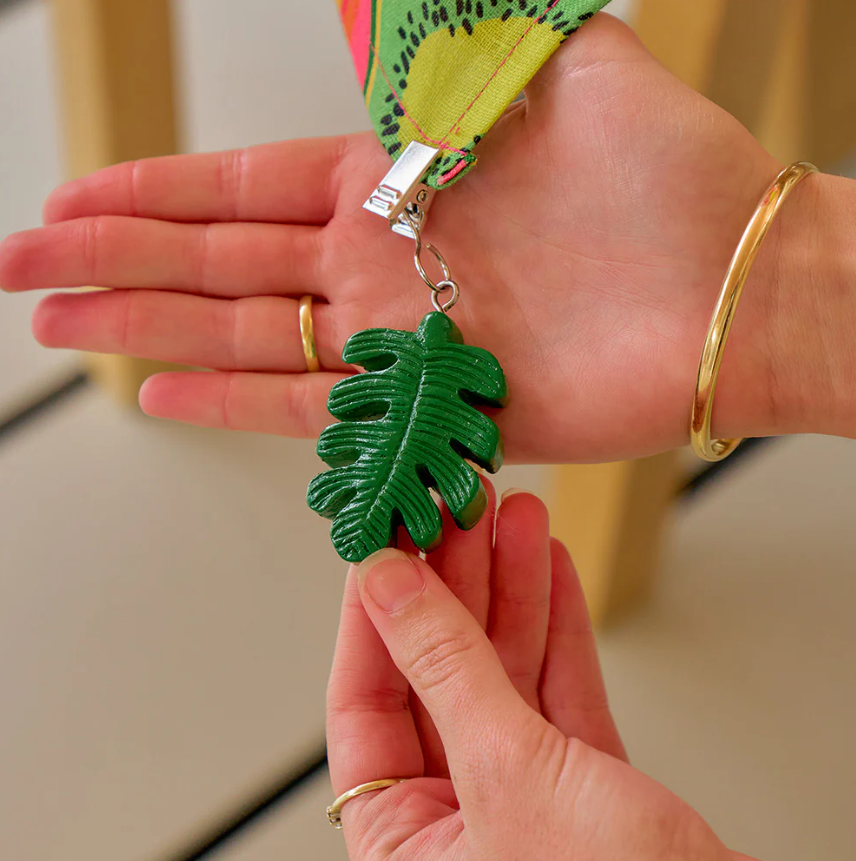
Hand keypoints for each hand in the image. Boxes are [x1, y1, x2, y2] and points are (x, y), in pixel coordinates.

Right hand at [0, 14, 842, 460]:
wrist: (727, 284)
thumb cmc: (657, 176)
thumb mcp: (540, 67)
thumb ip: (446, 49)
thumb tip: (376, 11)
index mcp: (397, 185)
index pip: (243, 190)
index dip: (153, 194)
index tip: (76, 198)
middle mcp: (383, 264)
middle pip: (219, 262)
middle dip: (116, 260)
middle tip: (25, 266)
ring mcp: (398, 340)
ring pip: (244, 332)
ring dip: (147, 327)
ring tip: (63, 326)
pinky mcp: (428, 408)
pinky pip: (310, 407)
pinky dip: (233, 399)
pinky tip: (164, 389)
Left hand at [327, 483, 743, 859]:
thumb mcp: (509, 775)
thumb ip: (448, 670)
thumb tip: (389, 586)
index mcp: (403, 846)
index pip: (363, 704)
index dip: (373, 615)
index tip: (384, 542)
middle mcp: (454, 823)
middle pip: (438, 677)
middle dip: (456, 584)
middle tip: (461, 512)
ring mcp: (520, 801)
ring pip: (502, 675)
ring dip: (511, 589)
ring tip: (512, 517)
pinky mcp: (584, 786)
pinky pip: (556, 691)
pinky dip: (556, 626)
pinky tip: (548, 566)